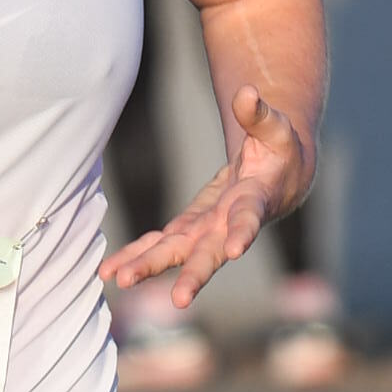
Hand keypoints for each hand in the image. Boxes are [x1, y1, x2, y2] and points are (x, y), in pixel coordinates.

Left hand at [104, 84, 313, 313]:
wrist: (278, 178)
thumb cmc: (280, 152)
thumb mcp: (276, 130)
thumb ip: (259, 115)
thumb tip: (245, 92)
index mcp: (254, 202)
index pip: (248, 219)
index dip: (242, 232)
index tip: (235, 249)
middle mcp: (227, 225)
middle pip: (210, 252)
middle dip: (194, 274)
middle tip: (180, 300)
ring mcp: (206, 230)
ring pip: (176, 252)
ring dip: (148, 266)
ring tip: (119, 281)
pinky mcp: (189, 228)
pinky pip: (160, 243)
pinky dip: (137, 255)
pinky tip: (111, 270)